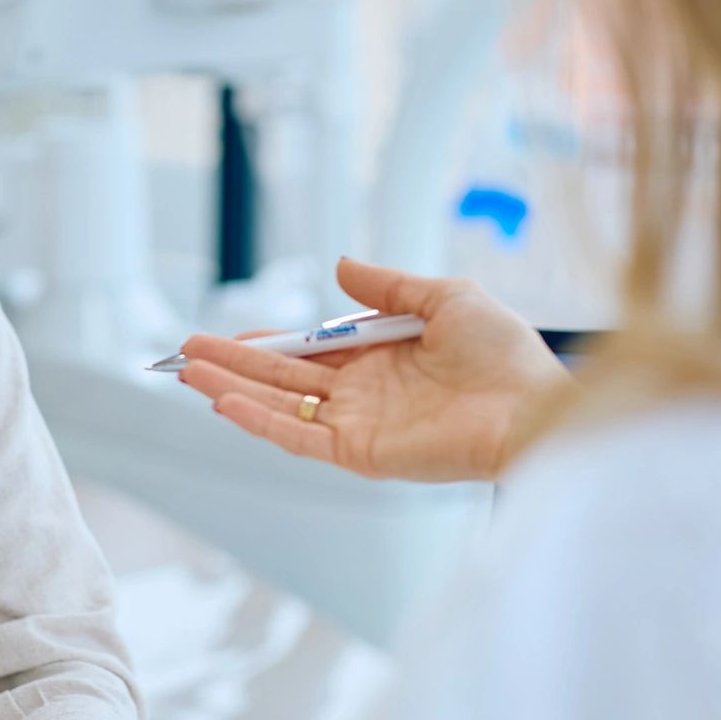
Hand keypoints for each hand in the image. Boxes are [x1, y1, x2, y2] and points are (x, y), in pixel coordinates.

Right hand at [178, 257, 570, 481]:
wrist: (536, 406)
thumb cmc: (505, 354)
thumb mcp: (446, 297)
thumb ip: (387, 286)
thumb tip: (338, 266)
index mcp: (380, 359)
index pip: (307, 352)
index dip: (263, 344)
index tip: (222, 337)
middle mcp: (363, 395)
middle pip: (282, 379)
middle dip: (232, 365)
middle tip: (184, 352)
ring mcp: (359, 425)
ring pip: (280, 407)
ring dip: (233, 390)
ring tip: (189, 373)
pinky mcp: (363, 453)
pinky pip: (300, 437)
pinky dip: (261, 422)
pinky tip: (227, 403)